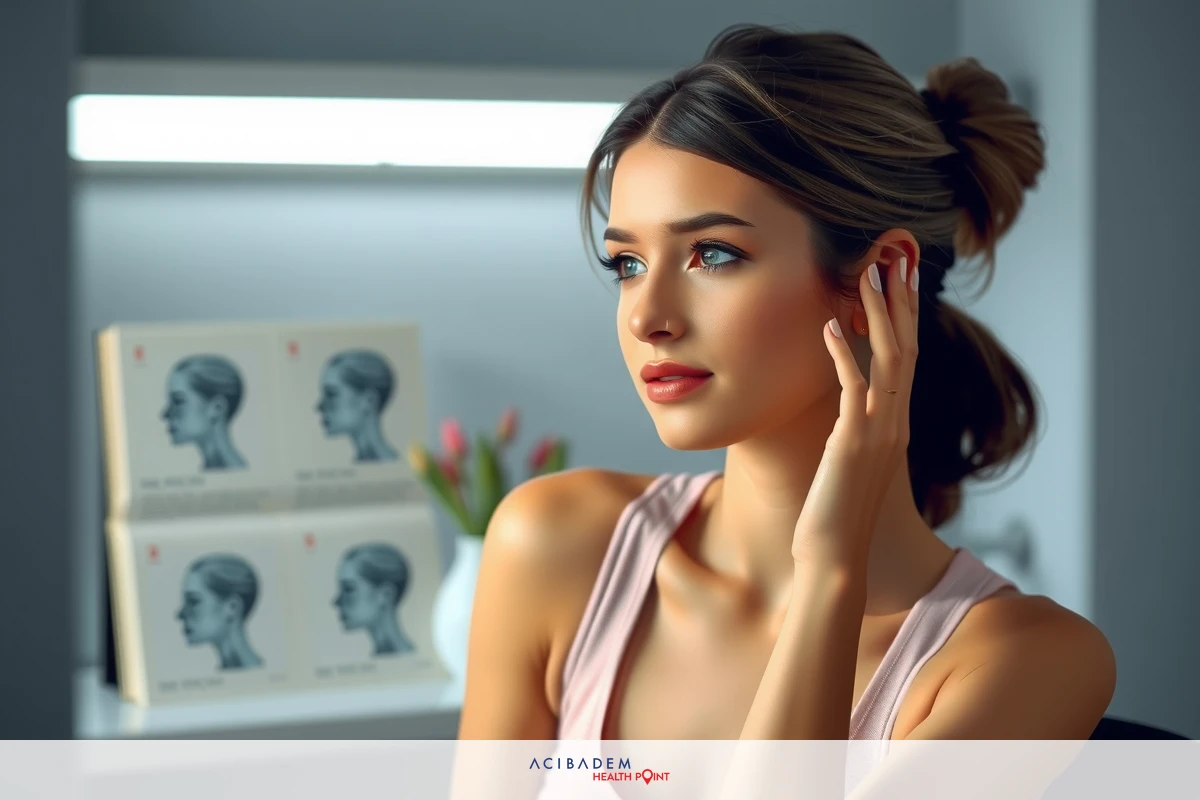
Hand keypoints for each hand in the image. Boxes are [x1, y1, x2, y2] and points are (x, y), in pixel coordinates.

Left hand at [791, 257, 919, 567]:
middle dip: (900, 303)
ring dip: (877, 315)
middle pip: (905, 350)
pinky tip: (829, 327)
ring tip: (867, 275)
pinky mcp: (853, 444)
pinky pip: (853, 390)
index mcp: (894, 426)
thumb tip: (847, 411)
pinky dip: (842, 356)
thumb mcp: (849, 463)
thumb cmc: (835, 514)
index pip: (905, 359)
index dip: (905, 318)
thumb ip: (854, 432)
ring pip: (886, 361)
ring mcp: (877, 434)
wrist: (834, 558)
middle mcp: (894, 424)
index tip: (901, 280)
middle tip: (894, 258)